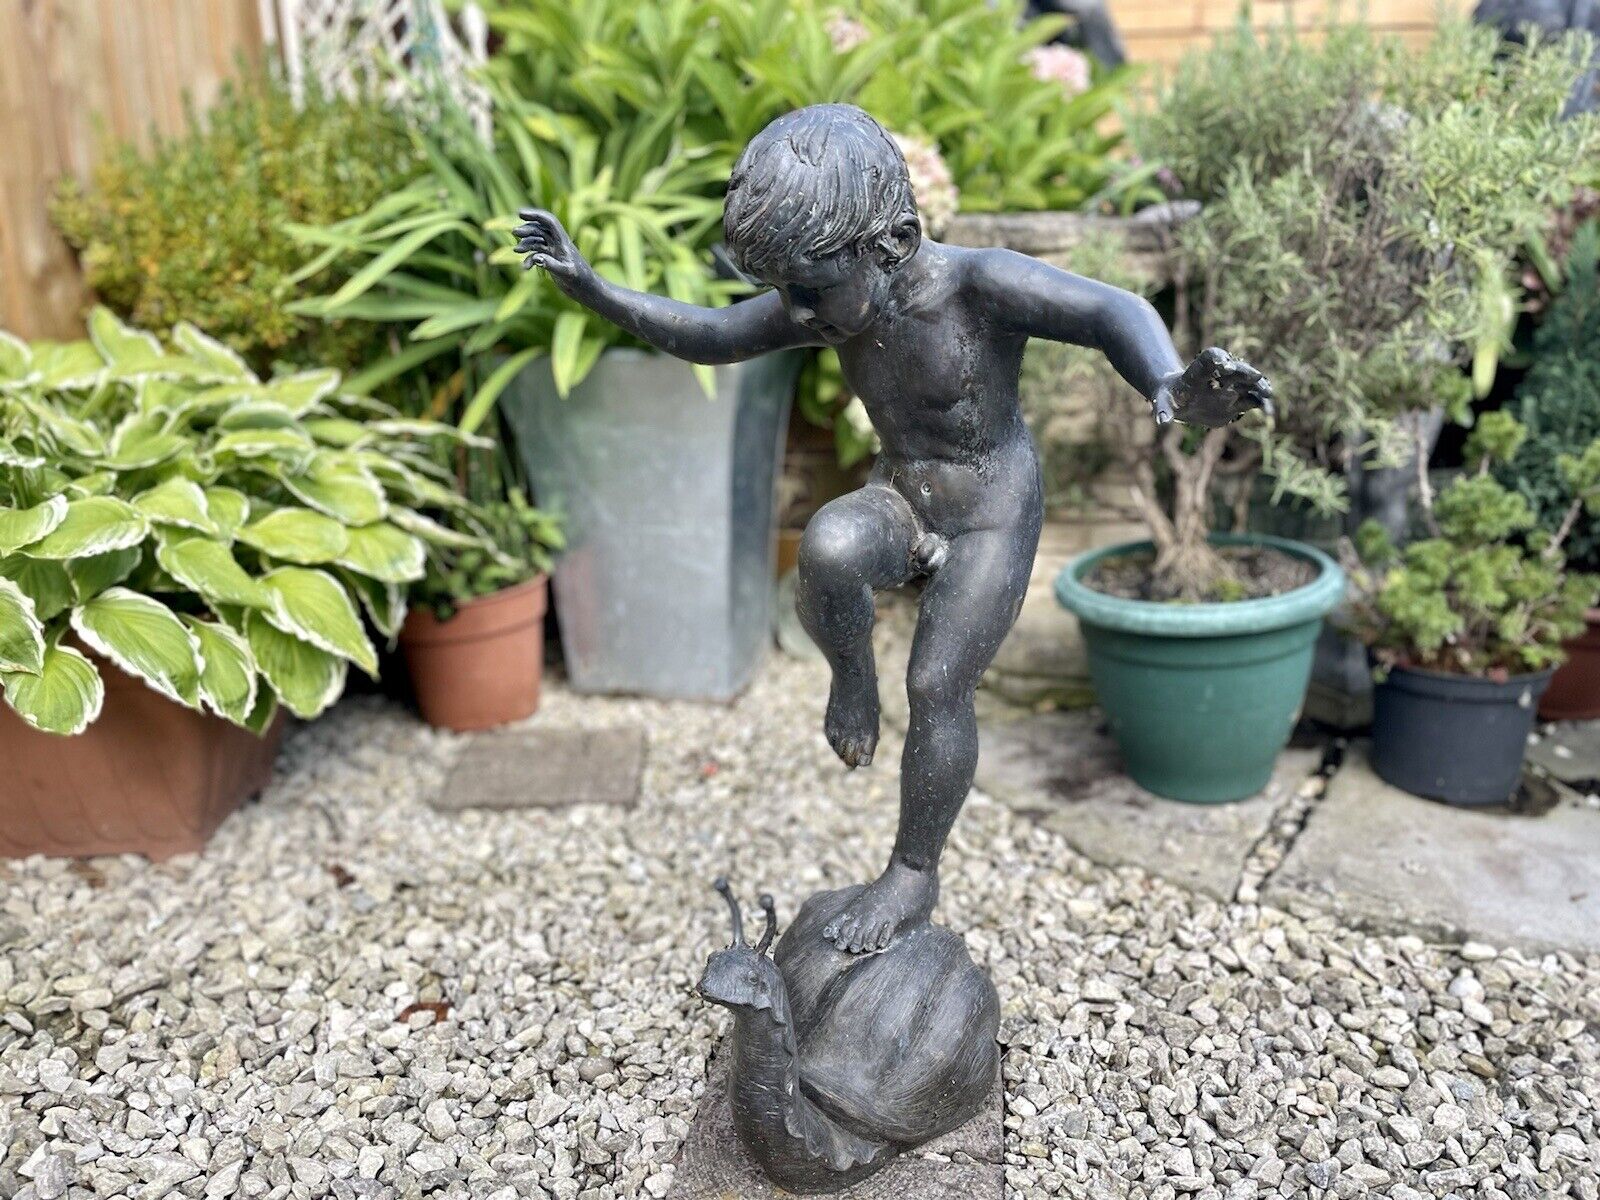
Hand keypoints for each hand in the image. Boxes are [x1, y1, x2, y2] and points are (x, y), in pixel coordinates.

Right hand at [514, 208, 590, 294]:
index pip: (549, 222)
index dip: (535, 215)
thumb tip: (536, 258)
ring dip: (525, 244)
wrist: (585, 289)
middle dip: (527, 229)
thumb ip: (551, 265)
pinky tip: (525, 268)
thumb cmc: (580, 279)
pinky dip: (529, 259)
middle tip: (515, 232)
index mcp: (563, 241)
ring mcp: (553, 251)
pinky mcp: (550, 260)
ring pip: (536, 241)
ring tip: (516, 250)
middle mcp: (557, 243)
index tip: (519, 214)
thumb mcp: (566, 273)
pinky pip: (536, 255)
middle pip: (540, 230)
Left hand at [1152, 347, 1273, 429]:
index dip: (1219, 360)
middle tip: (1257, 376)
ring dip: (1259, 387)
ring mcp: (1230, 387)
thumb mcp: (1162, 402)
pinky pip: (1252, 400)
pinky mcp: (1237, 400)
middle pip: (1235, 369)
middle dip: (1245, 372)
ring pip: (1248, 383)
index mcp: (1199, 371)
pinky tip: (1268, 413)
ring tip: (1268, 394)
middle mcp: (1218, 375)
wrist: (1180, 400)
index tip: (1226, 367)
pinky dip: (1261, 404)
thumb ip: (1163, 410)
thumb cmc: (1169, 397)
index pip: (1211, 359)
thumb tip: (1161, 421)